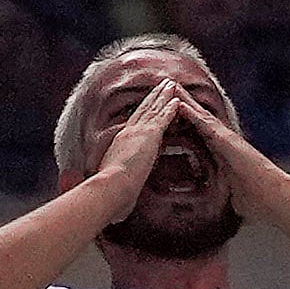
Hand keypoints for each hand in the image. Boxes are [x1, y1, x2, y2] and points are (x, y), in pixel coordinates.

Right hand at [91, 81, 187, 220]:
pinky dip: (170, 107)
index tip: (148, 103)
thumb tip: (118, 204)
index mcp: (120, 143)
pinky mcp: (149, 135)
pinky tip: (178, 98)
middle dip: (153, 96)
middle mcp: (128, 133)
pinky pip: (163, 117)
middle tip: (162, 84)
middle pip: (143, 110)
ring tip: (171, 84)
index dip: (142, 112)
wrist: (111, 187)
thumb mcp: (114, 183)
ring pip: (153, 109)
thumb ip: (119, 185)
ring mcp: (138, 132)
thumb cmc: (111, 192)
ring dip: (163, 95)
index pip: (133, 123)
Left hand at [164, 85, 287, 214]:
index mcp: (222, 154)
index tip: (170, 112)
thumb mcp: (232, 194)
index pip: (199, 134)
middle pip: (199, 120)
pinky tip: (179, 103)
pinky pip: (206, 124)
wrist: (274, 198)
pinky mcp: (227, 140)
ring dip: (185, 101)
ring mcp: (226, 139)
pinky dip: (192, 113)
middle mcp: (223, 142)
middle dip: (183, 105)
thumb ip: (223, 191)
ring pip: (200, 116)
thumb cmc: (257, 199)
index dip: (185, 121)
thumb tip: (220, 201)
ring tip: (169, 86)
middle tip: (166, 88)